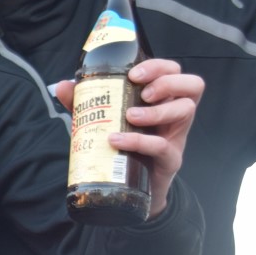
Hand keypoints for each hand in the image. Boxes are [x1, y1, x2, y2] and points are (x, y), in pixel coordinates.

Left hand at [55, 58, 202, 216]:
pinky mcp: (170, 160)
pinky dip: (139, 140)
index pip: (174, 71)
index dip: (159, 67)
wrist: (127, 187)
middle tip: (142, 93)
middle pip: (193, 85)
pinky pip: (163, 146)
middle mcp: (174, 114)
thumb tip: (62, 85)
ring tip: (130, 117)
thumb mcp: (101, 121)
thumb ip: (83, 104)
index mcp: (161, 100)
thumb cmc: (120, 147)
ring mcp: (176, 137)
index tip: (133, 73)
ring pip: (186, 110)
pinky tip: (117, 140)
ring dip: (156, 111)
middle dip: (167, 82)